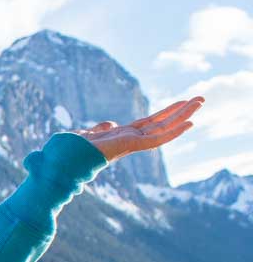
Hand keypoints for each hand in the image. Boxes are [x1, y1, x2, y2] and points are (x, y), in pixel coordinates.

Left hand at [74, 98, 203, 162]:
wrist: (60, 162)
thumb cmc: (69, 153)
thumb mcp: (88, 134)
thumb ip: (100, 130)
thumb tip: (109, 124)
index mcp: (121, 137)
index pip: (148, 125)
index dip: (164, 116)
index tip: (180, 107)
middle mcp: (129, 140)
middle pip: (160, 123)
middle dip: (180, 111)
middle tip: (200, 99)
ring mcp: (131, 144)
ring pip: (163, 128)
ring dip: (183, 115)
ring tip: (201, 101)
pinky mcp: (130, 146)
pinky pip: (157, 139)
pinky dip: (174, 132)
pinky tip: (189, 123)